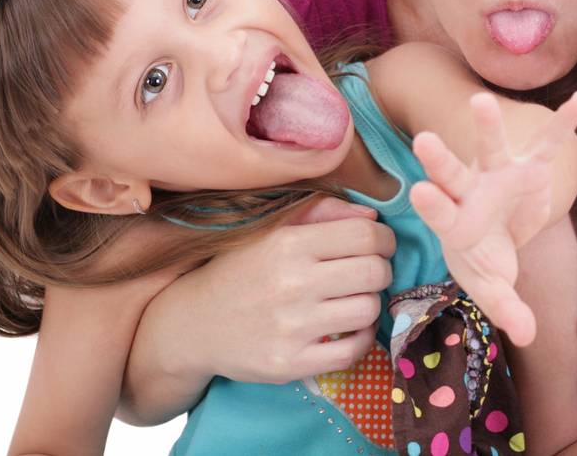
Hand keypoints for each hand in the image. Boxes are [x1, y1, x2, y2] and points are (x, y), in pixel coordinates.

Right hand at [133, 196, 395, 387]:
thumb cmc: (238, 270)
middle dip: (381, 270)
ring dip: (369, 304)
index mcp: (288, 243)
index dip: (384, 239)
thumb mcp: (270, 229)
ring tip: (354, 299)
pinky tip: (348, 329)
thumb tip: (372, 218)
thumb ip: (322, 212)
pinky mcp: (290, 364)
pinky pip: (353, 352)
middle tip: (369, 273)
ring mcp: (291, 327)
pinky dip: (361, 339)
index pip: (366, 235)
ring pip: (368, 310)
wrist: (192, 324)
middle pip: (375, 272)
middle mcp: (291, 283)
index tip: (379, 245)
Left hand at [408, 90, 576, 346]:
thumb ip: (505, 306)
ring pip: (490, 149)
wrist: (498, 235)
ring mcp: (498, 176)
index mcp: (456, 224)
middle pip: (452, 176)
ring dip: (487, 126)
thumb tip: (527, 334)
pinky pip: (546, 143)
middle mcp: (471, 194)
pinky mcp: (528, 168)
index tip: (419, 191)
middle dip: (439, 161)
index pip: (441, 214)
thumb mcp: (493, 286)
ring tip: (480, 100)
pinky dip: (562, 123)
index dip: (432, 205)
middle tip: (422, 140)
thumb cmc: (485, 259)